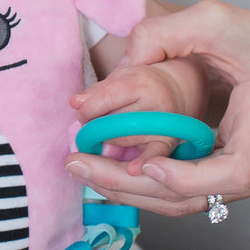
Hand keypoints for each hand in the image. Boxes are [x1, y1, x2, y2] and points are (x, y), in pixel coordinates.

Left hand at [64, 0, 249, 215]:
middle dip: (130, 187)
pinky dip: (152, 189)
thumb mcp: (217, 20)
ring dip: (134, 193)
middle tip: (77, 166)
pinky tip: (112, 173)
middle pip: (198, 196)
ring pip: (192, 202)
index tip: (148, 166)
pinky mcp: (244, 181)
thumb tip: (118, 66)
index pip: (234, 171)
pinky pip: (197, 195)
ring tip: (84, 171)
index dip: (188, 178)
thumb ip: (163, 32)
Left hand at [71, 59, 204, 167]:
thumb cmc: (139, 85)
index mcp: (139, 83)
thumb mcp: (117, 79)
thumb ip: (95, 92)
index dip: (87, 111)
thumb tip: (75, 103)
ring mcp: (164, 125)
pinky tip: (130, 170)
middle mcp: (155, 103)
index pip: (105, 99)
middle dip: (95, 129)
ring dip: (107, 142)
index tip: (82, 116)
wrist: (174, 92)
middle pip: (113, 123)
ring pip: (123, 142)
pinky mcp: (169, 142)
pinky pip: (154, 156)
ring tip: (106, 136)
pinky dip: (141, 163)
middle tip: (90, 130)